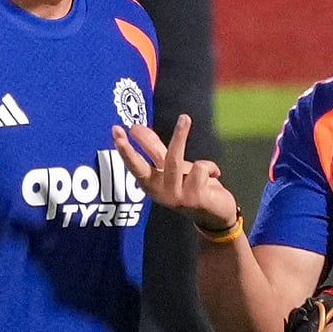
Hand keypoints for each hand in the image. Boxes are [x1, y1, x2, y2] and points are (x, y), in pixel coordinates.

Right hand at [112, 115, 238, 231]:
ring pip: (175, 160)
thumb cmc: (191, 186)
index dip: (124, 149)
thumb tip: (135, 127)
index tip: (116, 130)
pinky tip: (214, 176)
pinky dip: (210, 167)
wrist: (216, 213)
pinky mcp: (195, 198)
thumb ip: (154, 148)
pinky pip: (200, 167)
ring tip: (184, 118)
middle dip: (138, 148)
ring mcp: (177, 196)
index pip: (134, 165)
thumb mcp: (171, 167)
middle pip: (145, 167)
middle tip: (132, 127)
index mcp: (152, 184)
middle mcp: (161, 192)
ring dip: (179, 136)